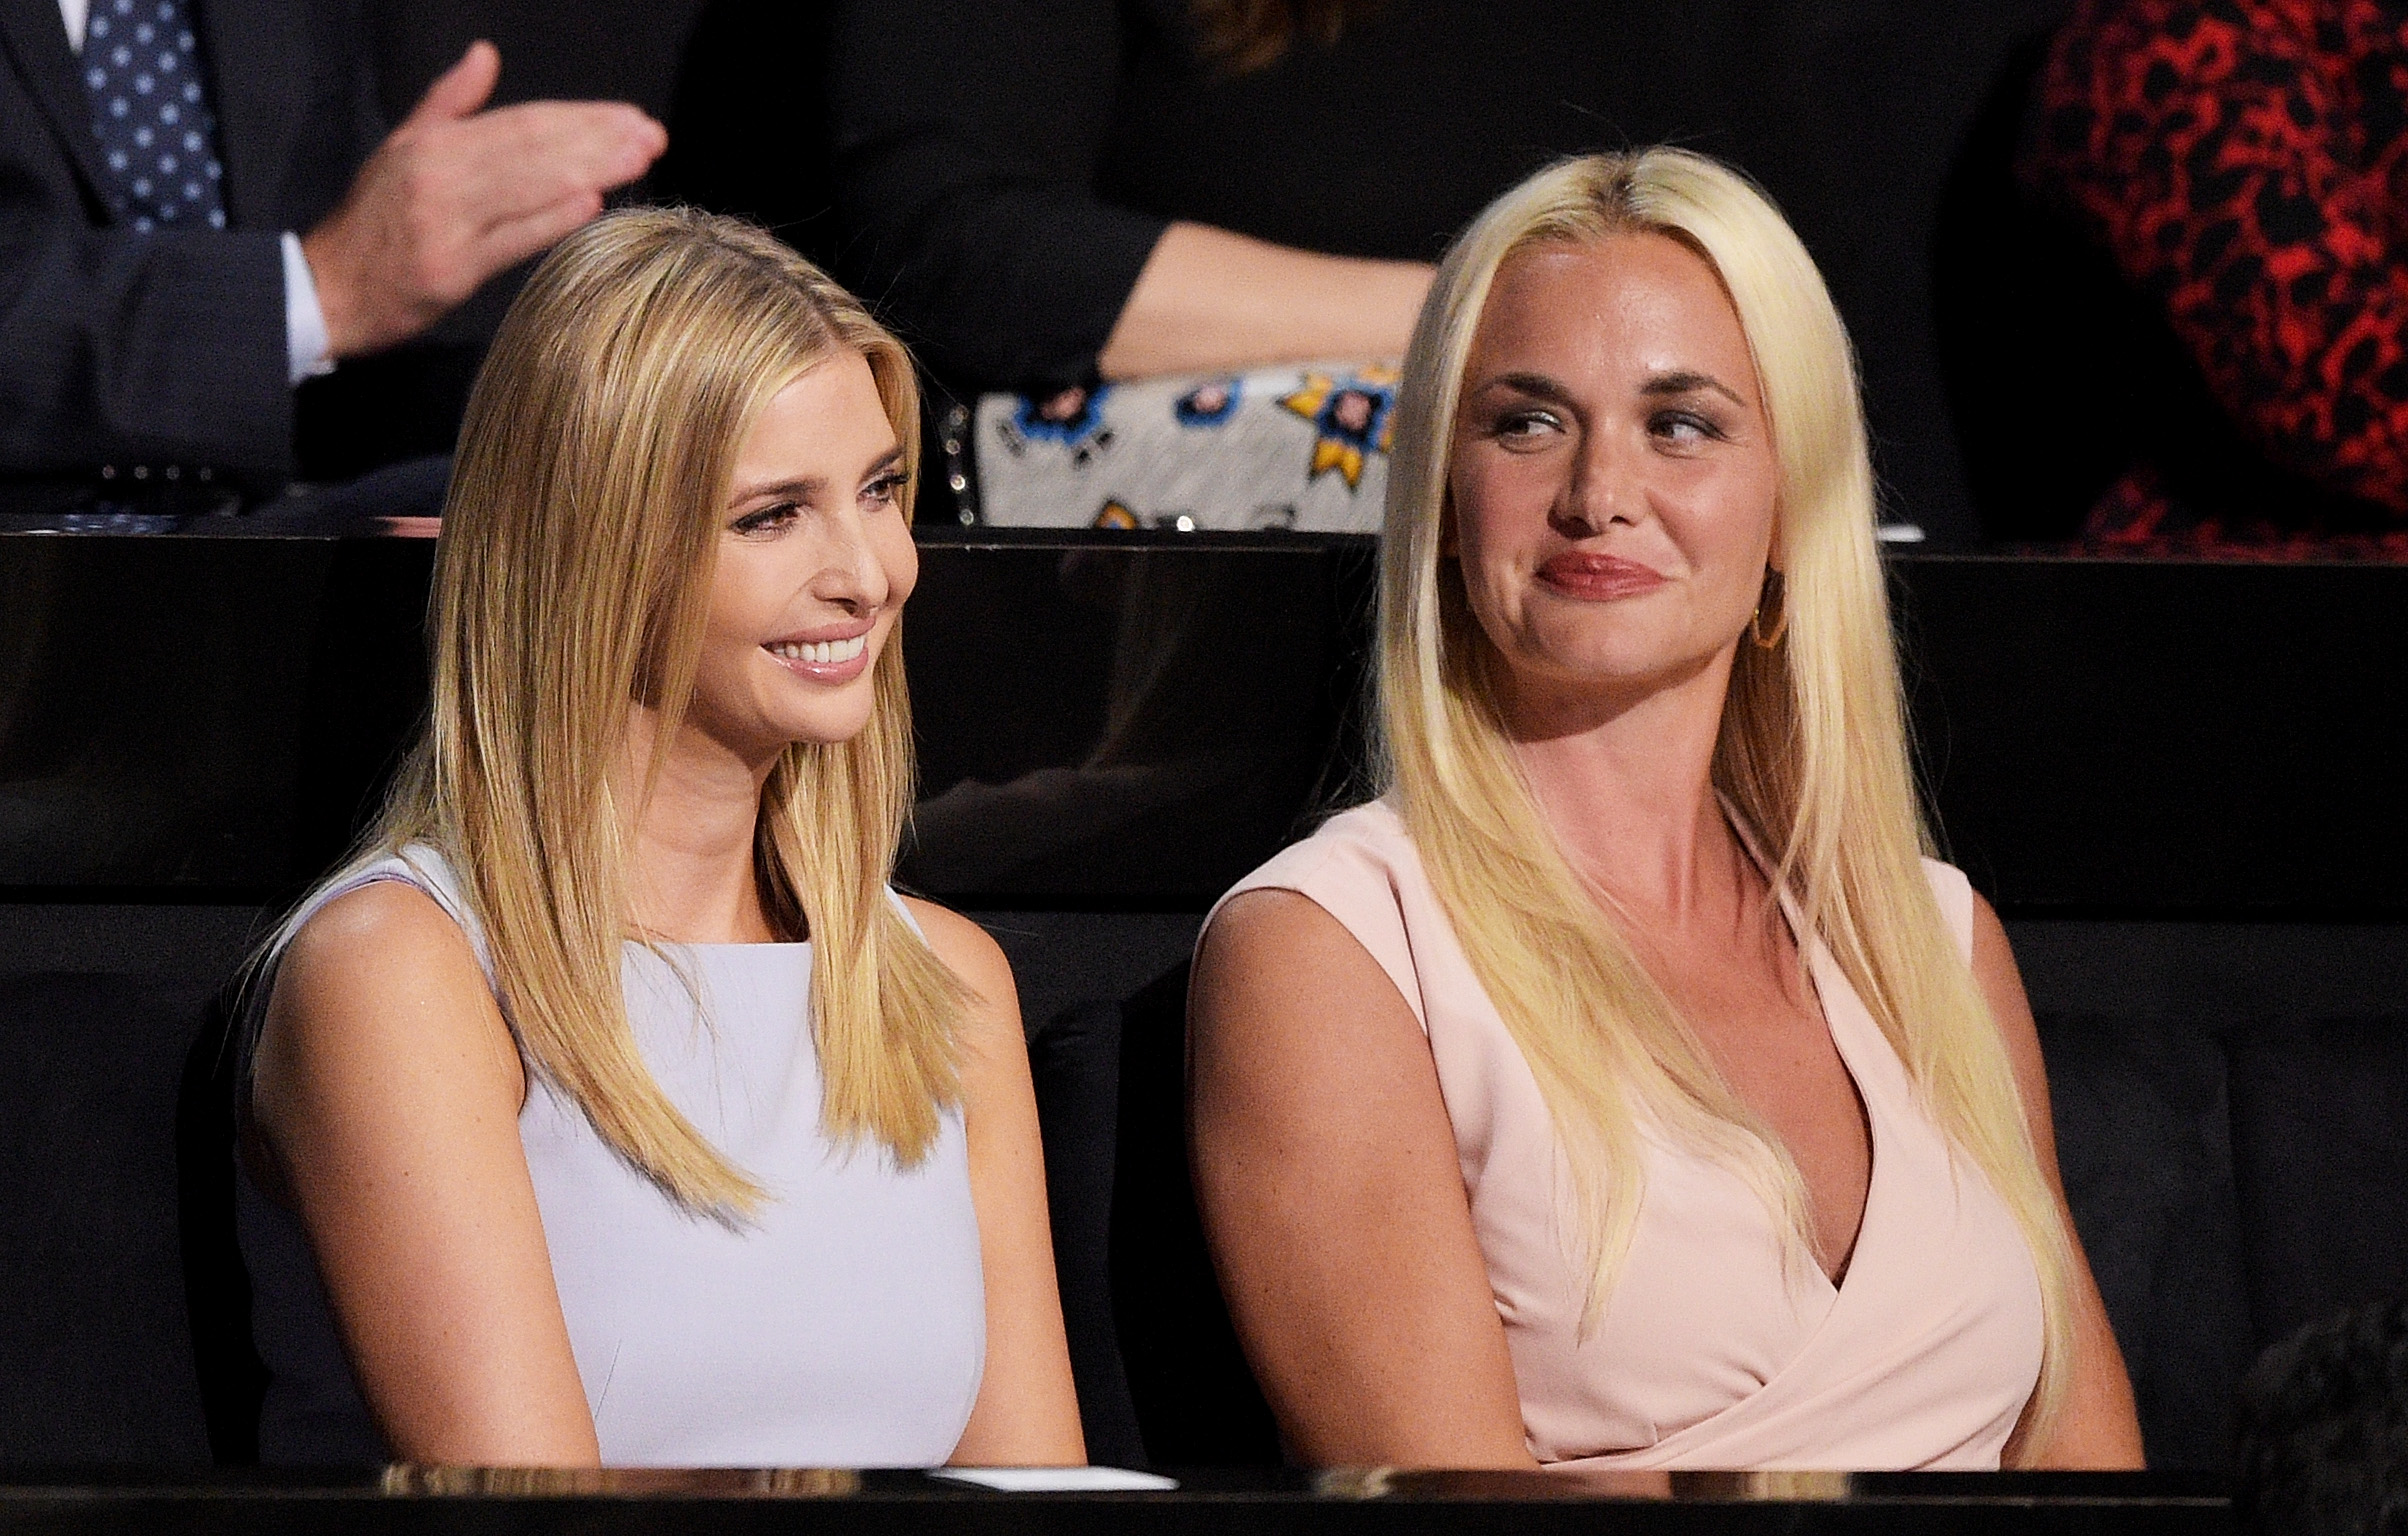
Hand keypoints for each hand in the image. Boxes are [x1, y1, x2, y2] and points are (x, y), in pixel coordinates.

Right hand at [301, 41, 665, 358]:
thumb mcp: (403, 146)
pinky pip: (509, 240)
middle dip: (598, 140)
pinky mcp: (452, 270)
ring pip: (527, 187)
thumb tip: (485, 54)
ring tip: (637, 160)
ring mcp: (446, 224)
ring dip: (589, 170)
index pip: (521, 122)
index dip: (579, 117)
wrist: (328, 287)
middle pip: (532, 149)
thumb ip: (449, 101)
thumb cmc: (375, 219)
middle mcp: (440, 177)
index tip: (628, 117)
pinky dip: (550, 219)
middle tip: (652, 136)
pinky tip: (591, 203)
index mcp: (433, 144)